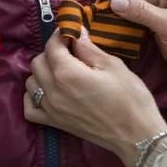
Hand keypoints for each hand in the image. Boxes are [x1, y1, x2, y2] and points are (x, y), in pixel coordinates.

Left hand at [24, 30, 166, 166]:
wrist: (137, 135)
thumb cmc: (130, 98)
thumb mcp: (113, 65)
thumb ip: (89, 48)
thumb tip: (76, 32)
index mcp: (67, 73)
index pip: (52, 45)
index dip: (60, 34)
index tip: (71, 31)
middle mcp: (53, 91)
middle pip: (38, 61)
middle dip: (52, 51)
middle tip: (71, 50)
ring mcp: (51, 109)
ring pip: (31, 82)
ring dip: (43, 72)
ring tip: (62, 70)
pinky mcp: (54, 123)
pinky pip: (30, 107)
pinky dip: (34, 96)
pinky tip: (49, 90)